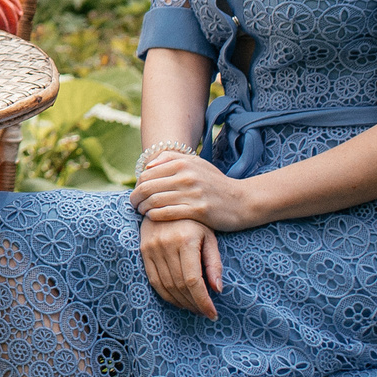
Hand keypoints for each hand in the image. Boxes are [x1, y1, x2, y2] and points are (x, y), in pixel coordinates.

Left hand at [131, 150, 258, 232]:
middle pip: (148, 187)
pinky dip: (155, 216)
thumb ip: (172, 158)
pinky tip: (153, 218)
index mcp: (184, 163)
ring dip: (143, 208)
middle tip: (134, 204)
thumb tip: (147, 166)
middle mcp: (187, 176)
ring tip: (142, 212)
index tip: (137, 193)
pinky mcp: (198, 210)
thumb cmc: (215, 183)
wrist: (242, 201)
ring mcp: (193, 193)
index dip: (137, 185)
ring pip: (155, 201)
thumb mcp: (197, 163)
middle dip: (136, 197)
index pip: (147, 174)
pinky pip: (167, 213)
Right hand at [140, 217, 223, 318]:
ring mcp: (151, 247)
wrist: (167, 200)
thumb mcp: (209, 236)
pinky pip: (153, 280)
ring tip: (194, 308)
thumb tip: (217, 290)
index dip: (203, 301)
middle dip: (194, 304)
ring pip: (166, 286)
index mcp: (185, 239)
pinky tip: (178, 300)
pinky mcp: (143, 250)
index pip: (193, 281)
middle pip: (179, 286)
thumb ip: (214, 263)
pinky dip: (166, 295)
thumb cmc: (194, 220)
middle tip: (205, 312)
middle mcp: (165, 244)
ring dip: (180, 302)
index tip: (213, 314)